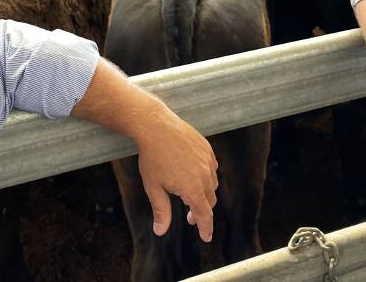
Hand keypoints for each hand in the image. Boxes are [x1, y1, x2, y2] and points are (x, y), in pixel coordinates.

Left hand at [134, 106, 218, 241]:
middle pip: (210, 201)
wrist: (157, 127)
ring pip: (212, 184)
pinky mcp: (207, 149)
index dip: (205, 228)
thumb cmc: (153, 158)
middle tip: (188, 217)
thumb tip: (160, 232)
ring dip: (204, 194)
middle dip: (201, 212)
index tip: (206, 238)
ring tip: (188, 195)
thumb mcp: (154, 188)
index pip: (204, 215)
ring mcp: (208, 160)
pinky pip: (212, 168)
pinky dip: (206, 177)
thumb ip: (161, 211)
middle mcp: (205, 175)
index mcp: (193, 188)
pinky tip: (193, 175)